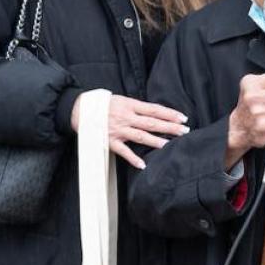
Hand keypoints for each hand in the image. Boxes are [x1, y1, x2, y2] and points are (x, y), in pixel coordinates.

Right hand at [70, 92, 188, 168]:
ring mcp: (118, 130)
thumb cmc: (103, 104)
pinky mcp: (109, 141)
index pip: (154, 109)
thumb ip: (136, 107)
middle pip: (151, 122)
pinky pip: (123, 151)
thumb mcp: (121, 100)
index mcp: (129, 105)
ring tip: (169, 145)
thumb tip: (155, 113)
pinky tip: (143, 165)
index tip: (182, 118)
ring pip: (140, 136)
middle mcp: (125, 117)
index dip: (169, 113)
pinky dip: (132, 158)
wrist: (79, 109)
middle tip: (184, 131)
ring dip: (155, 141)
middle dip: (169, 127)